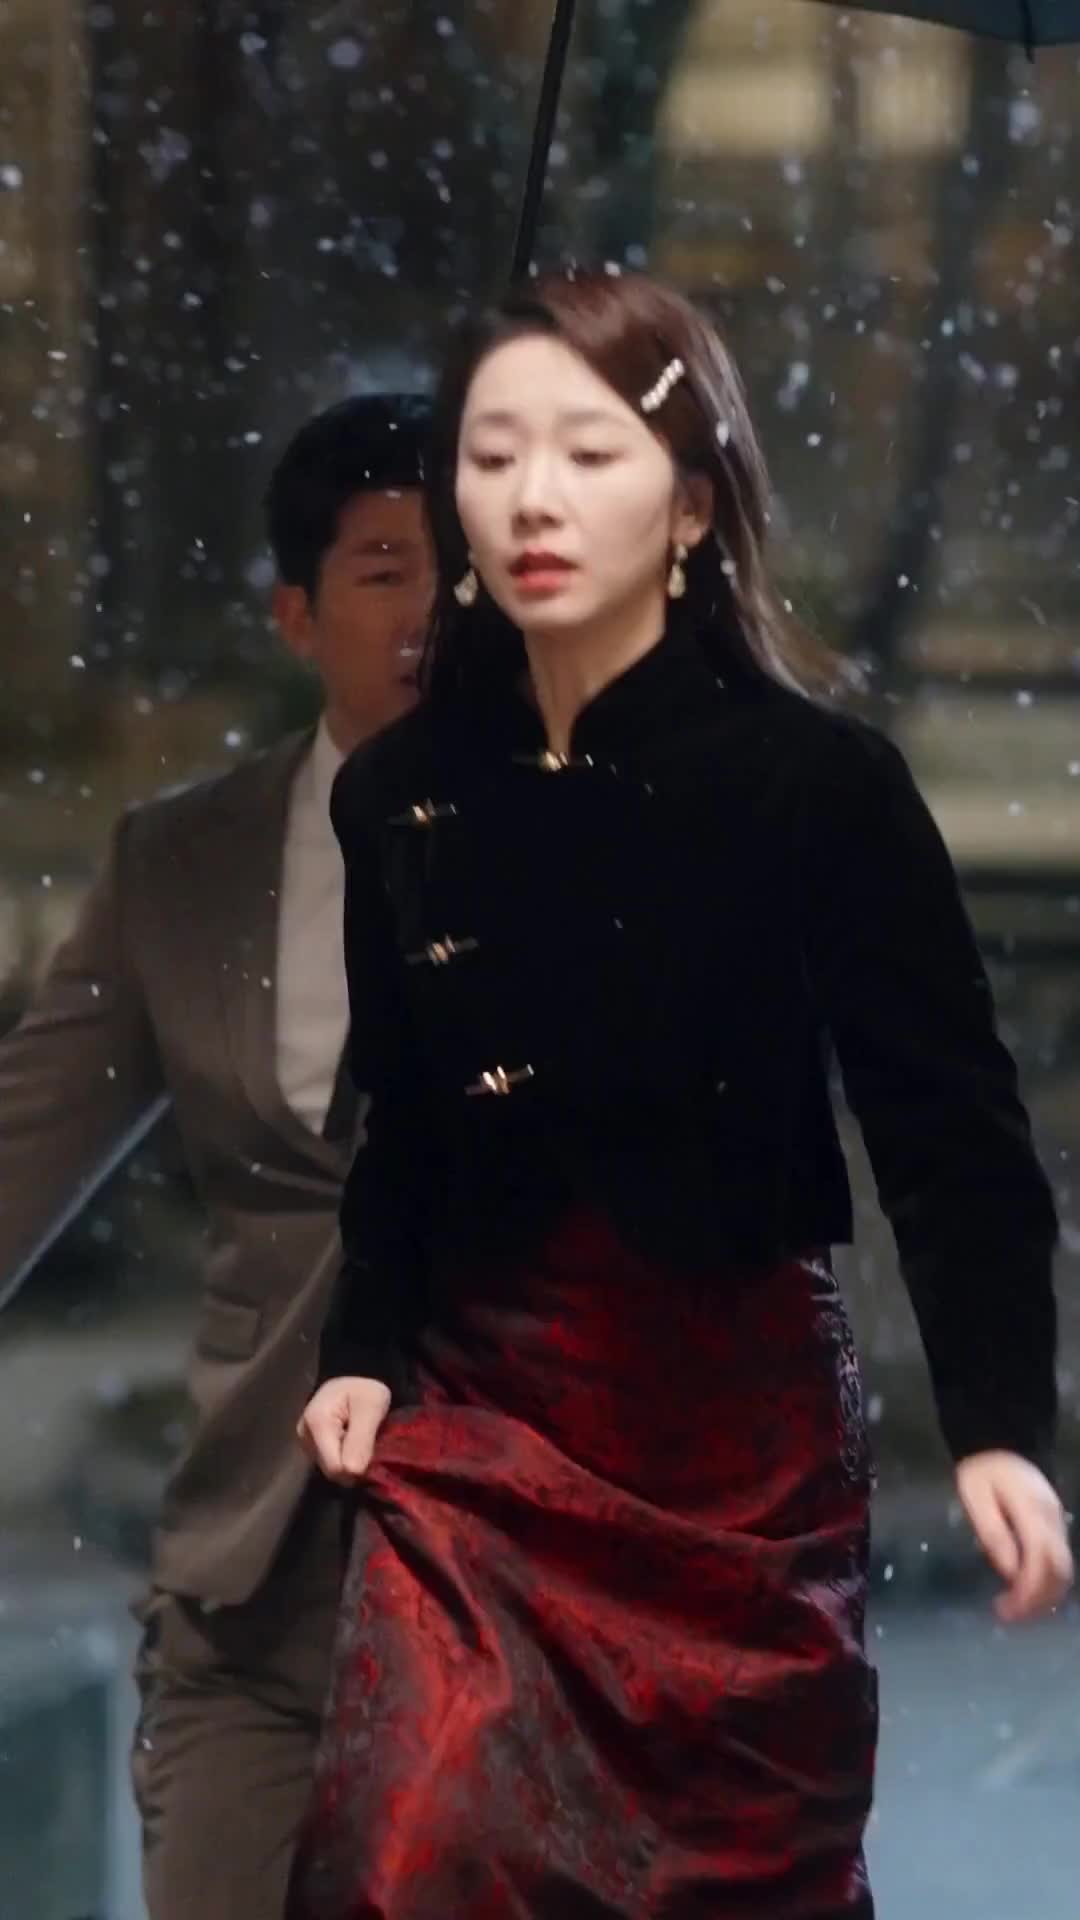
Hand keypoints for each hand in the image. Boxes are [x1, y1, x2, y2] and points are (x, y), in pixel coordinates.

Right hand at [297, 1376, 391, 1485]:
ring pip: (331, 1469)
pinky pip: (330, 1462)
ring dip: (349, 1461)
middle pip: (332, 1471)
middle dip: (353, 1464)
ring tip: (360, 1440)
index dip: (356, 1466)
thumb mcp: (372, 1406)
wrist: (355, 1379)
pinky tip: (351, 1443)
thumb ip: (361, 1439)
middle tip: (369, 1443)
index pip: (335, 1467)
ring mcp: (306, 1442)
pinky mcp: (310, 1446)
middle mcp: (305, 1435)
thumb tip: (352, 1472)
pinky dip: (344, 1457)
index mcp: (316, 1422)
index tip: (372, 1450)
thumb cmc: (365, 1390)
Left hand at [955, 1450, 1072, 1622]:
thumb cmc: (983, 1471)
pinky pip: (1060, 1562)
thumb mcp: (976, 1496)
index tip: (1006, 1609)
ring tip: (1016, 1611)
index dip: (1028, 1591)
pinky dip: (1048, 1583)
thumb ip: (993, 1532)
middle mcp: (1052, 1521)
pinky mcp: (1054, 1527)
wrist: (1001, 1444)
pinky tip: (1027, 1592)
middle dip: (1037, 1600)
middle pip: (1059, 1571)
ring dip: (1045, 1596)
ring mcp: (1057, 1524)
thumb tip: (1008, 1572)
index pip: (1041, 1560)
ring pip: (1064, 1570)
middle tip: (1008, 1616)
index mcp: (1032, 1512)